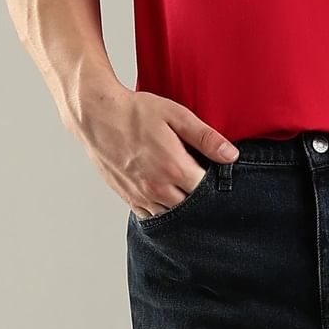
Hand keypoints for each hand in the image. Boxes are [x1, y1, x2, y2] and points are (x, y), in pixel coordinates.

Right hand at [67, 85, 239, 218]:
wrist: (97, 116)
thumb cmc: (136, 112)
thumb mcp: (176, 116)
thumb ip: (205, 138)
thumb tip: (232, 155)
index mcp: (174, 167)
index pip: (207, 189)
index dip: (216, 183)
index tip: (218, 172)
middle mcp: (158, 188)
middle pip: (192, 207)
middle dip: (202, 198)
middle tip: (204, 180)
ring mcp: (141, 196)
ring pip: (173, 215)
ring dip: (183, 206)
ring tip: (186, 187)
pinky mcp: (128, 198)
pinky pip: (152, 216)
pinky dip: (164, 210)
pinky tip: (168, 196)